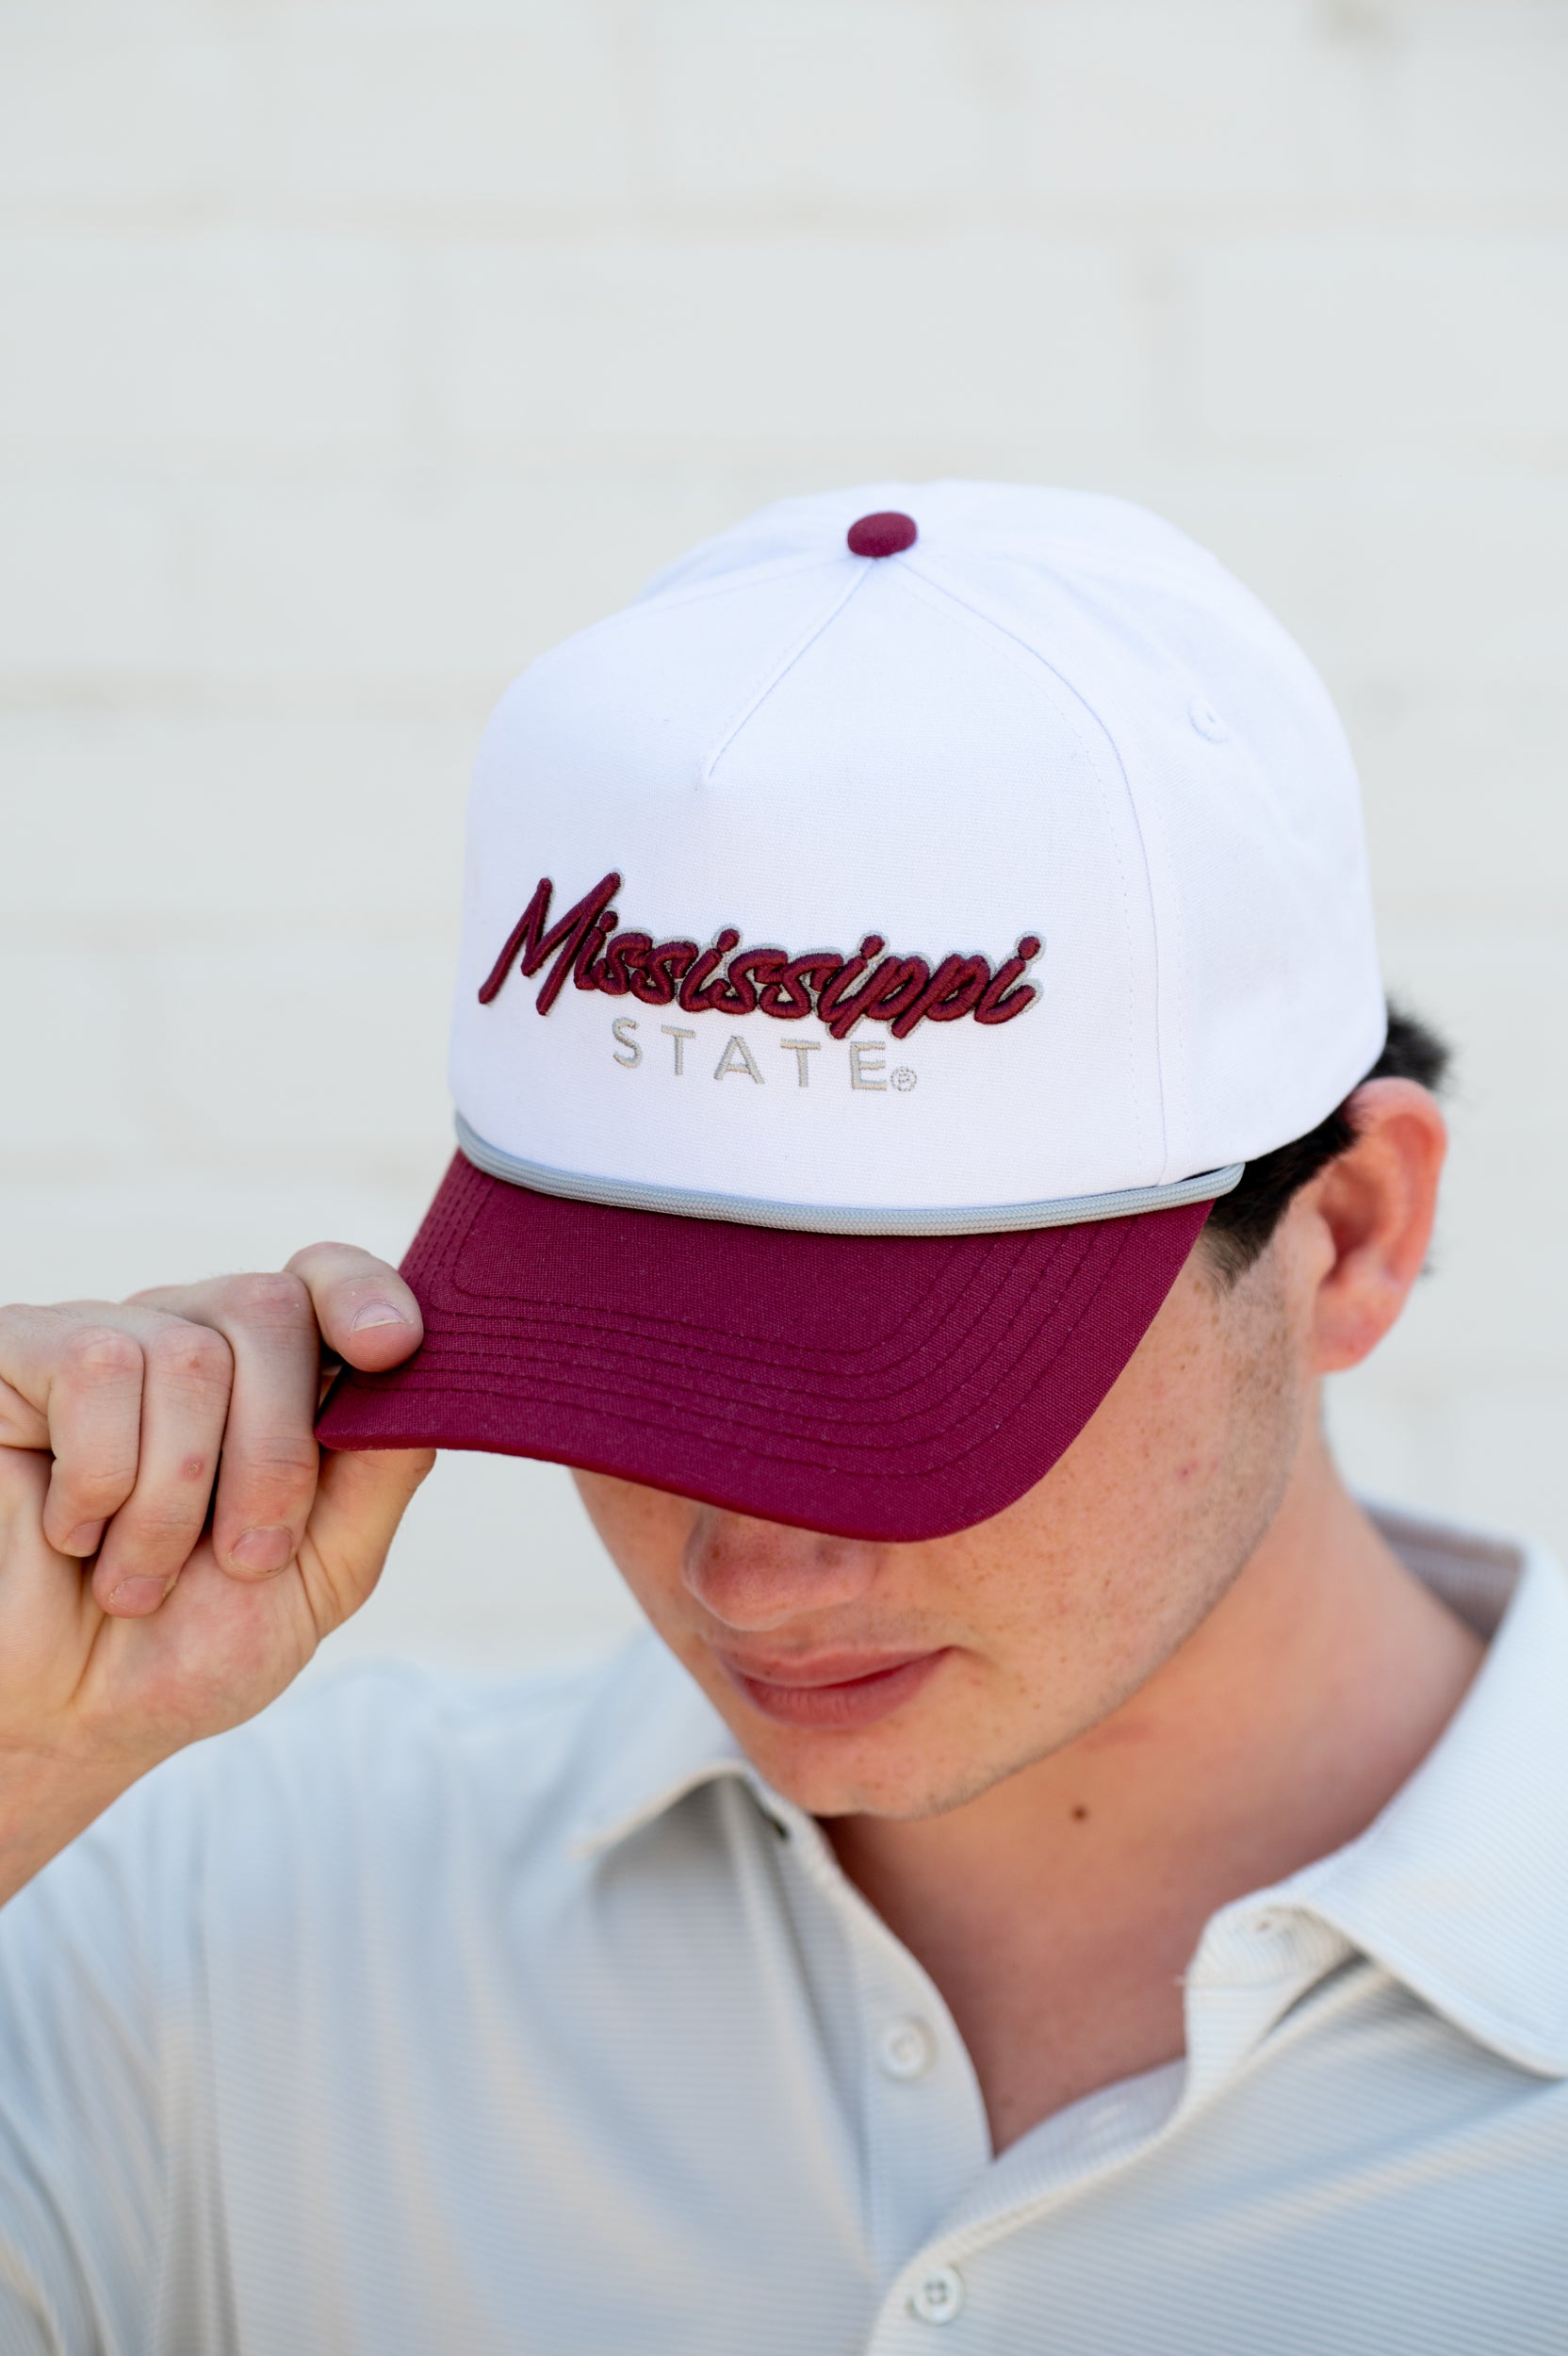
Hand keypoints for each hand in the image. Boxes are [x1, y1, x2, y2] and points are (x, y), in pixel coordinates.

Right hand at [0, 1246, 433, 1887]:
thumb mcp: (317, 1576)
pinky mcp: (21, 1356)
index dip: (361, 1292)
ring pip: (192, 1354)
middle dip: (277, 1452)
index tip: (393, 1346)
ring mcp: (102, 1342)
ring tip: (138, 1576)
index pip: (321, 1280)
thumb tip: (434, 1381)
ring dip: (178, 1497)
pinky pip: (100, 1367)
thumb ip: (378, 1477)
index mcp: (266, 1384)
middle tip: (243, 1556)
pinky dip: (102, 1478)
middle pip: (270, 1308)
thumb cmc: (178, 1651)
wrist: (53, 1723)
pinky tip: (75, 1534)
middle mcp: (186, 1343)